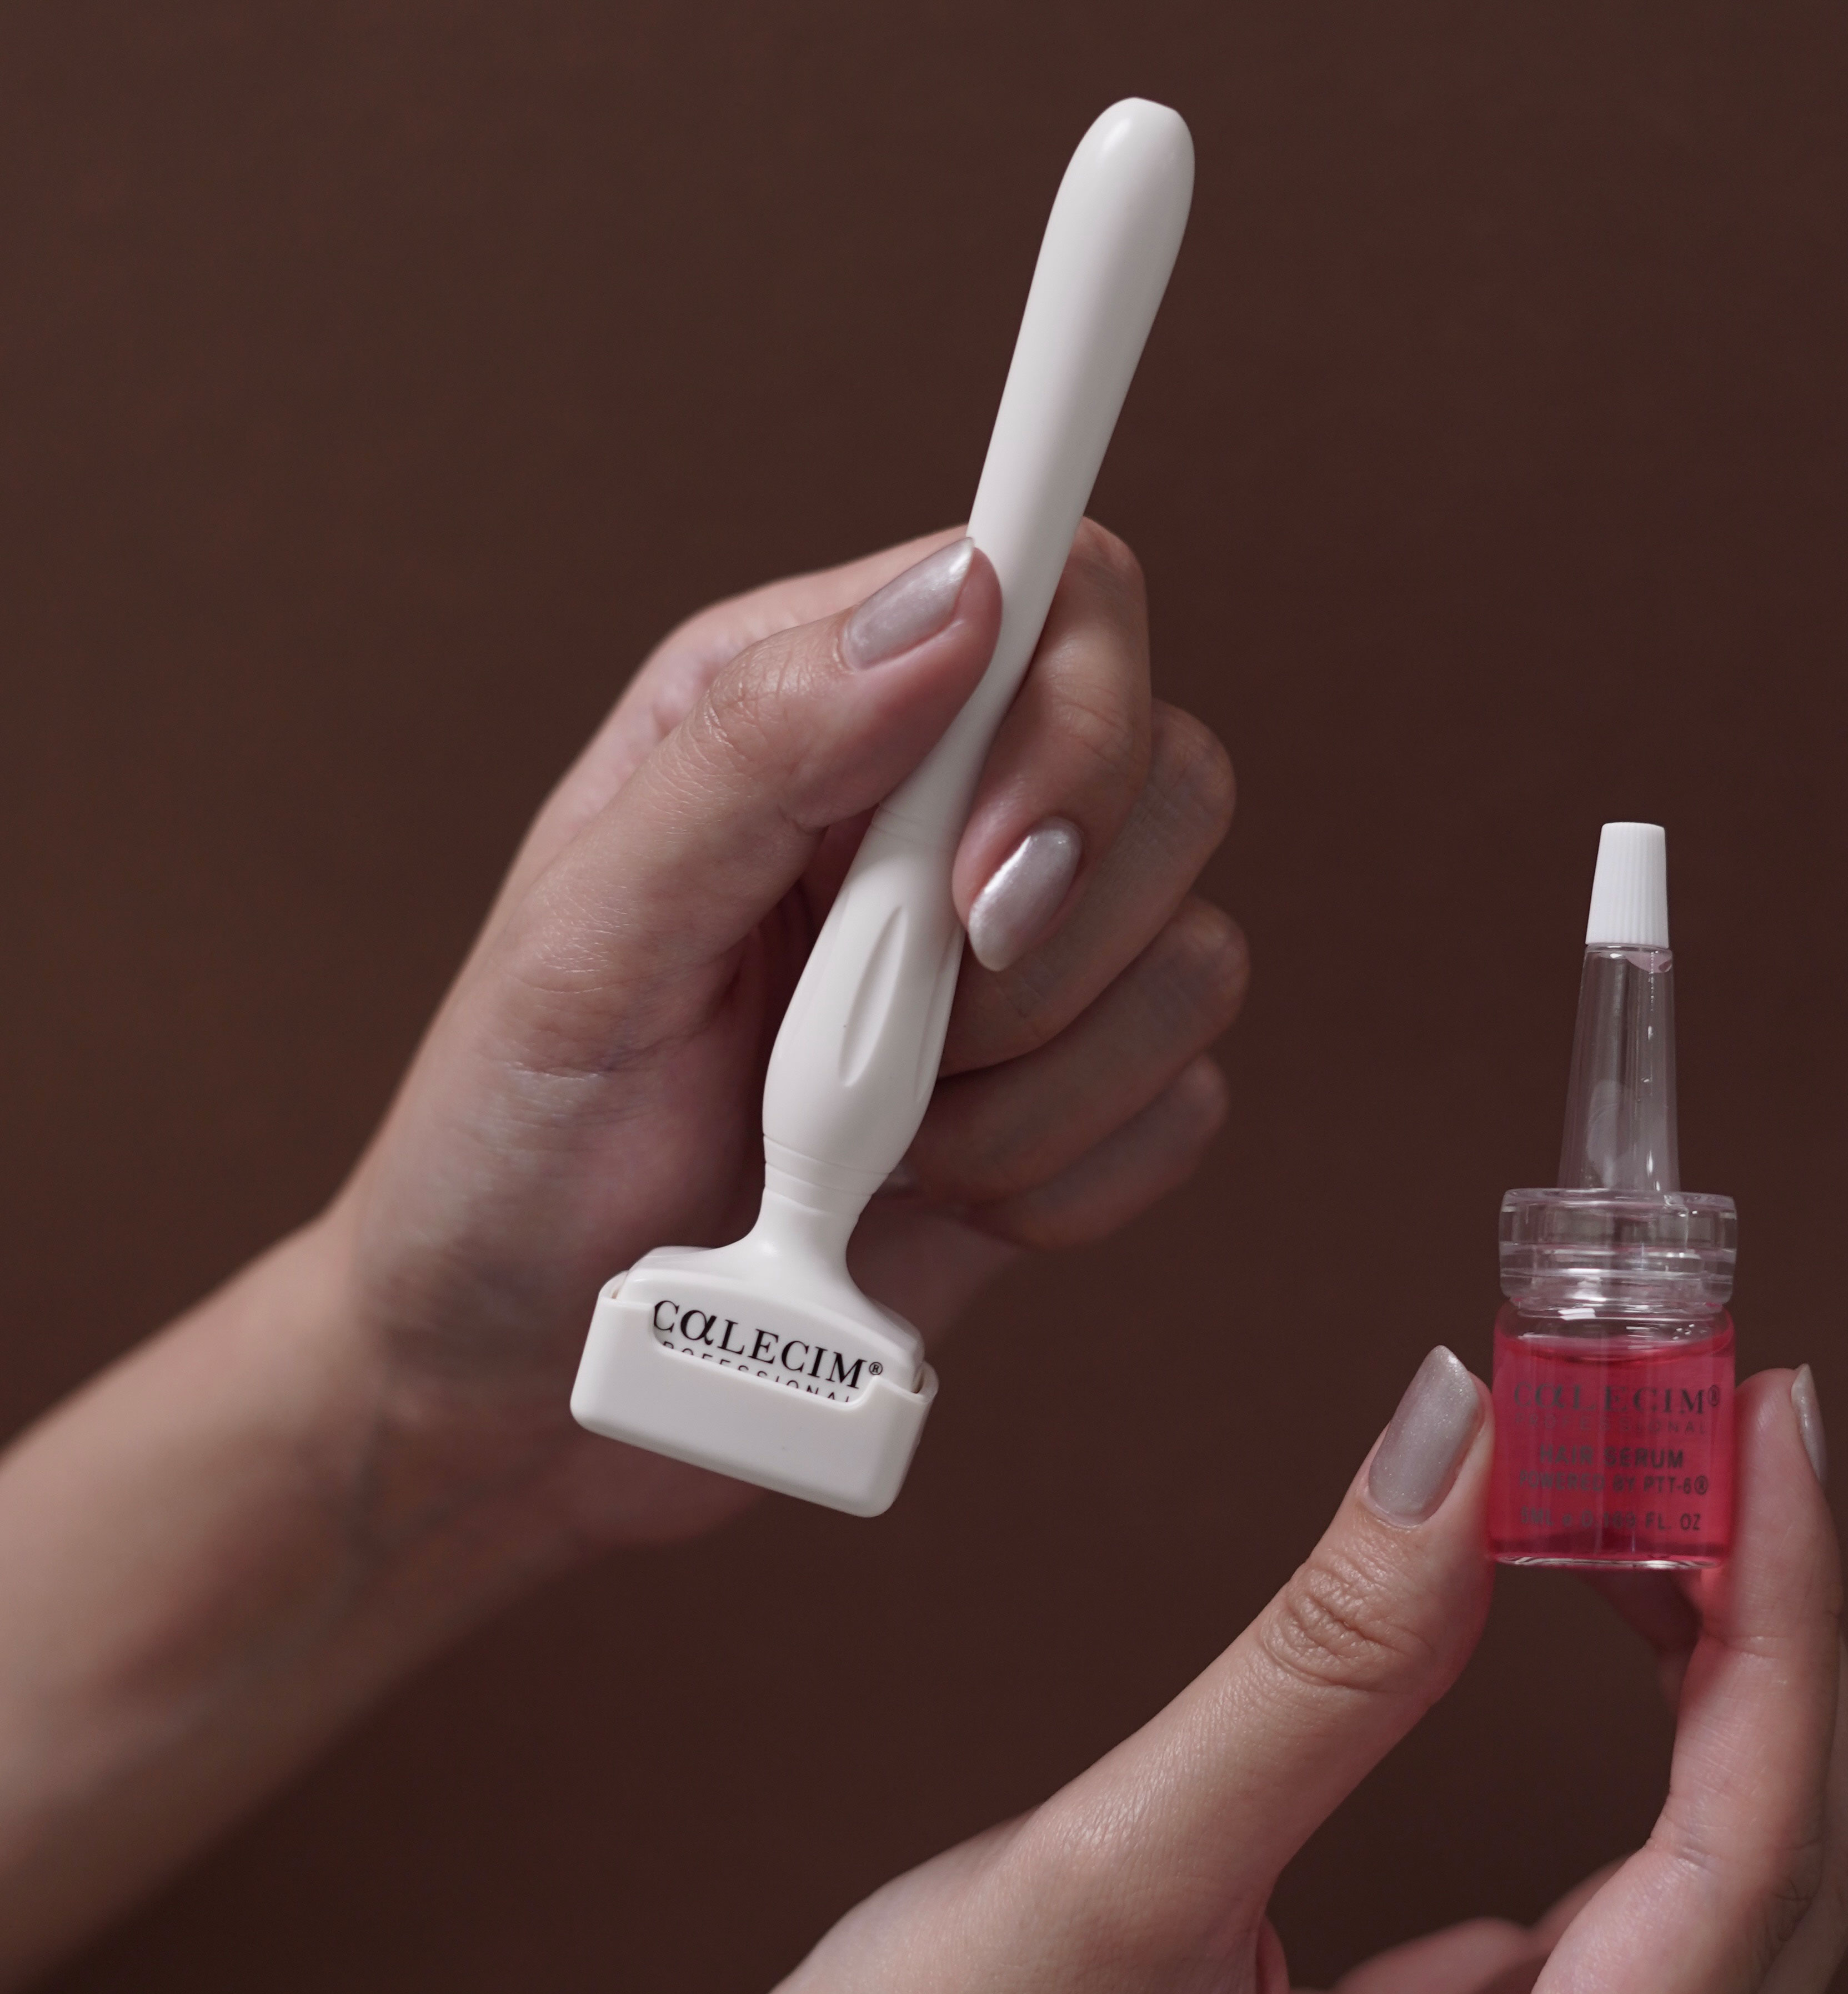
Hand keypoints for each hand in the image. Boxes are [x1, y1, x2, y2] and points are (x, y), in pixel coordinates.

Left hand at [322, 525, 1242, 1564]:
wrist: (513, 1397)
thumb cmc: (507, 1150)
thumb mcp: (586, 939)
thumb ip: (760, 746)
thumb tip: (957, 596)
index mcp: (801, 709)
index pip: (1050, 596)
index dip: (1070, 717)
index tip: (978, 869)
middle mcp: (928, 815)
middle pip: (1168, 767)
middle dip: (1047, 936)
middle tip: (897, 1027)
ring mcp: (1012, 969)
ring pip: (1194, 950)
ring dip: (1038, 1082)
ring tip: (869, 1142)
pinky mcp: (1063, 1110)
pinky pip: (1185, 1106)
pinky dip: (1066, 1179)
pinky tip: (929, 1204)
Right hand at [649, 1359, 1847, 1993]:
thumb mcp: (1111, 1867)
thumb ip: (1326, 1660)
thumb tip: (1475, 1436)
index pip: (1741, 1883)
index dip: (1783, 1629)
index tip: (1770, 1427)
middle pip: (1779, 1898)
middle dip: (1777, 1635)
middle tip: (1735, 1410)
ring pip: (1728, 1904)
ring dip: (1724, 1681)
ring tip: (1683, 1475)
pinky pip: (1635, 1918)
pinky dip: (1652, 1747)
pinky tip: (1621, 1602)